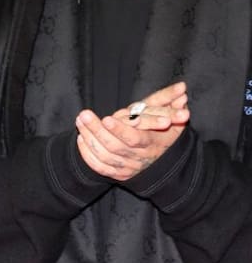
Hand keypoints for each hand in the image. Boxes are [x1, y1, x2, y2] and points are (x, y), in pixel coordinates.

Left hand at [75, 82, 189, 181]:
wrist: (164, 161)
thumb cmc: (164, 132)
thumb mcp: (171, 116)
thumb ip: (170, 101)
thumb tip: (182, 88)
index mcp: (152, 143)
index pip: (135, 139)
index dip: (120, 130)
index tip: (107, 118)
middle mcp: (140, 157)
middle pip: (115, 147)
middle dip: (97, 131)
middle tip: (84, 115)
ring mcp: (129, 167)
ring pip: (105, 156)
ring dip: (89, 139)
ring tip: (80, 121)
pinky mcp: (119, 174)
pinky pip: (100, 167)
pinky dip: (88, 155)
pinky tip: (81, 139)